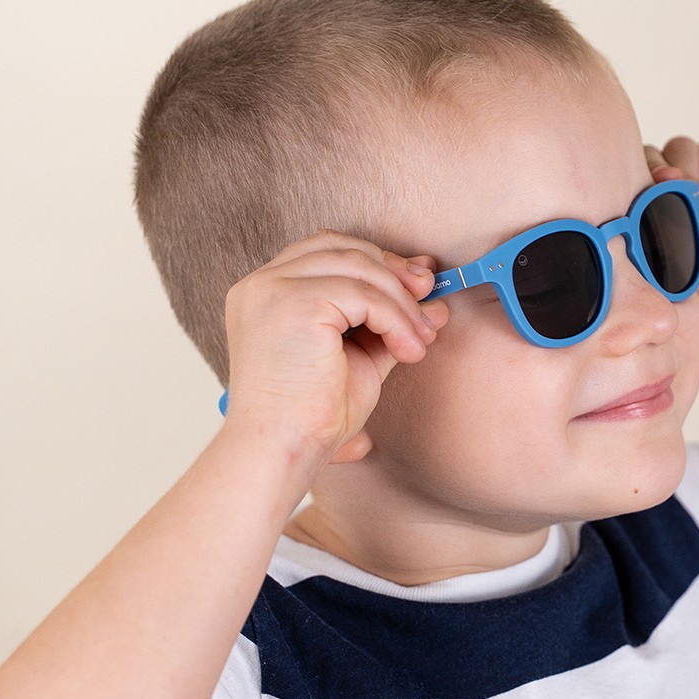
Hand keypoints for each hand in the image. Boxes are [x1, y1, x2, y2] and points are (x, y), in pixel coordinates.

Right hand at [221, 231, 447, 464]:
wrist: (283, 451)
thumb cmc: (311, 417)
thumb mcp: (357, 358)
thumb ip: (387, 323)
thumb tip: (436, 301)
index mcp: (266, 293)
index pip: (325, 250)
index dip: (376, 260)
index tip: (417, 283)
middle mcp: (263, 284)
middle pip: (342, 247)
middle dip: (394, 271)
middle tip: (429, 301)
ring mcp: (275, 290)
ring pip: (359, 267)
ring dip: (401, 302)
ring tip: (420, 341)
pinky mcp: (296, 303)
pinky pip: (364, 294)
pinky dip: (395, 319)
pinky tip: (406, 350)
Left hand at [645, 137, 698, 323]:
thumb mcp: (669, 266)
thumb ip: (647, 243)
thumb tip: (623, 232)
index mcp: (647, 203)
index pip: (628, 177)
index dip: (631, 181)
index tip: (637, 199)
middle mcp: (672, 182)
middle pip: (651, 155)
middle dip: (656, 172)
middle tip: (665, 194)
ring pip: (681, 148)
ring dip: (687, 174)